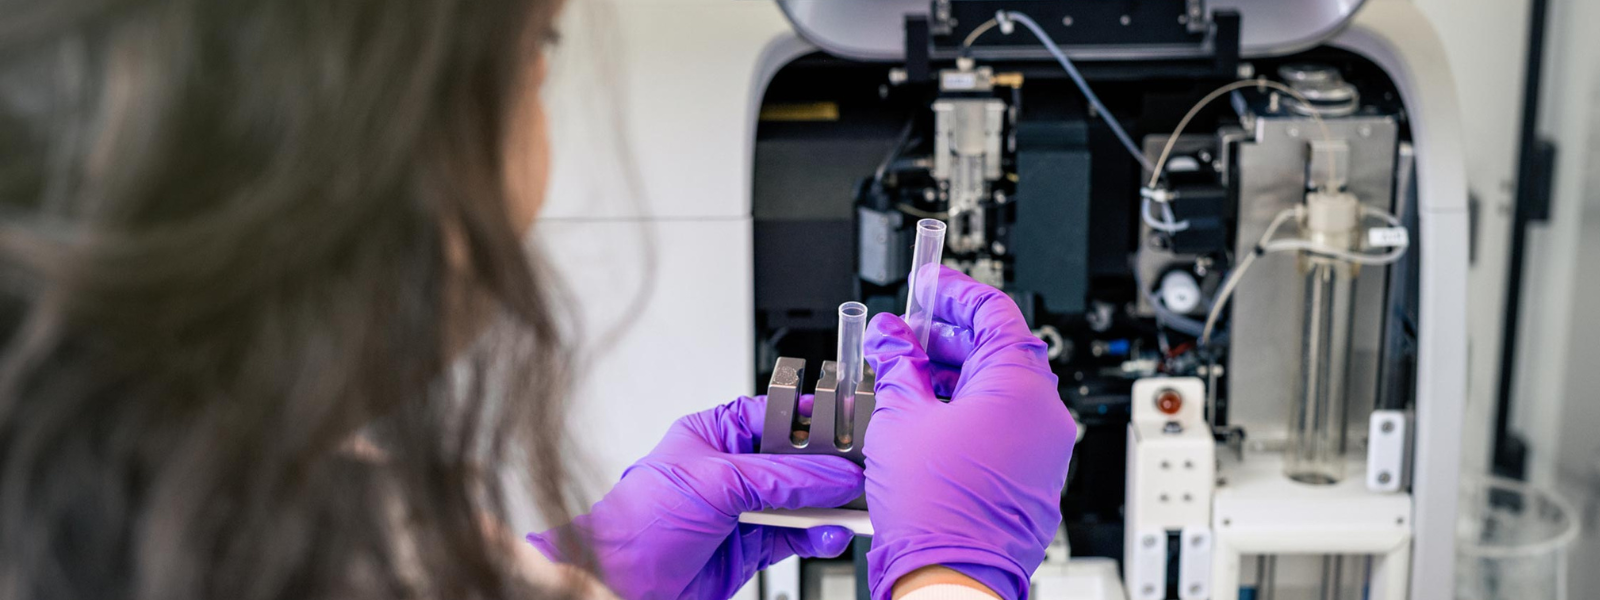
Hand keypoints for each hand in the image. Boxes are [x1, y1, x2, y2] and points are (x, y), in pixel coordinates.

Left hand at [527, 396, 864, 599]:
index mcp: (715, 433)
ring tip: (850, 508)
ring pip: (801, 502)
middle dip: (827, 468)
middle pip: (795, 461)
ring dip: (827, 507)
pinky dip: (818, 537)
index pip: (776, 415)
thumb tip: (832, 474)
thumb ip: (782, 478)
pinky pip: (798, 538)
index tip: (849, 425)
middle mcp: (731, 468)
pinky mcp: (752, 547)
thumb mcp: (718, 482)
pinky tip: (831, 534)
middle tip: (858, 471)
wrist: (621, 582)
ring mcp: (743, 510)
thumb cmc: (640, 521)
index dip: (812, 419)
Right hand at [863, 267, 1075, 599]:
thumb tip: (893, 337)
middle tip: (904, 333)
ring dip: (954, 374)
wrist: (952, 574)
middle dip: (947, 336)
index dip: (955, 291)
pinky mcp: (1032, 475)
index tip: (928, 283)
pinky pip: (1004, 424)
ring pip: (1000, 388)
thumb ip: (899, 364)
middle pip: (999, 347)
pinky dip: (968, 409)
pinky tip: (926, 415)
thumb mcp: (901, 417)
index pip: (994, 309)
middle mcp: (1044, 413)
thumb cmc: (936, 509)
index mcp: (1021, 385)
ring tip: (905, 377)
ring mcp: (1043, 447)